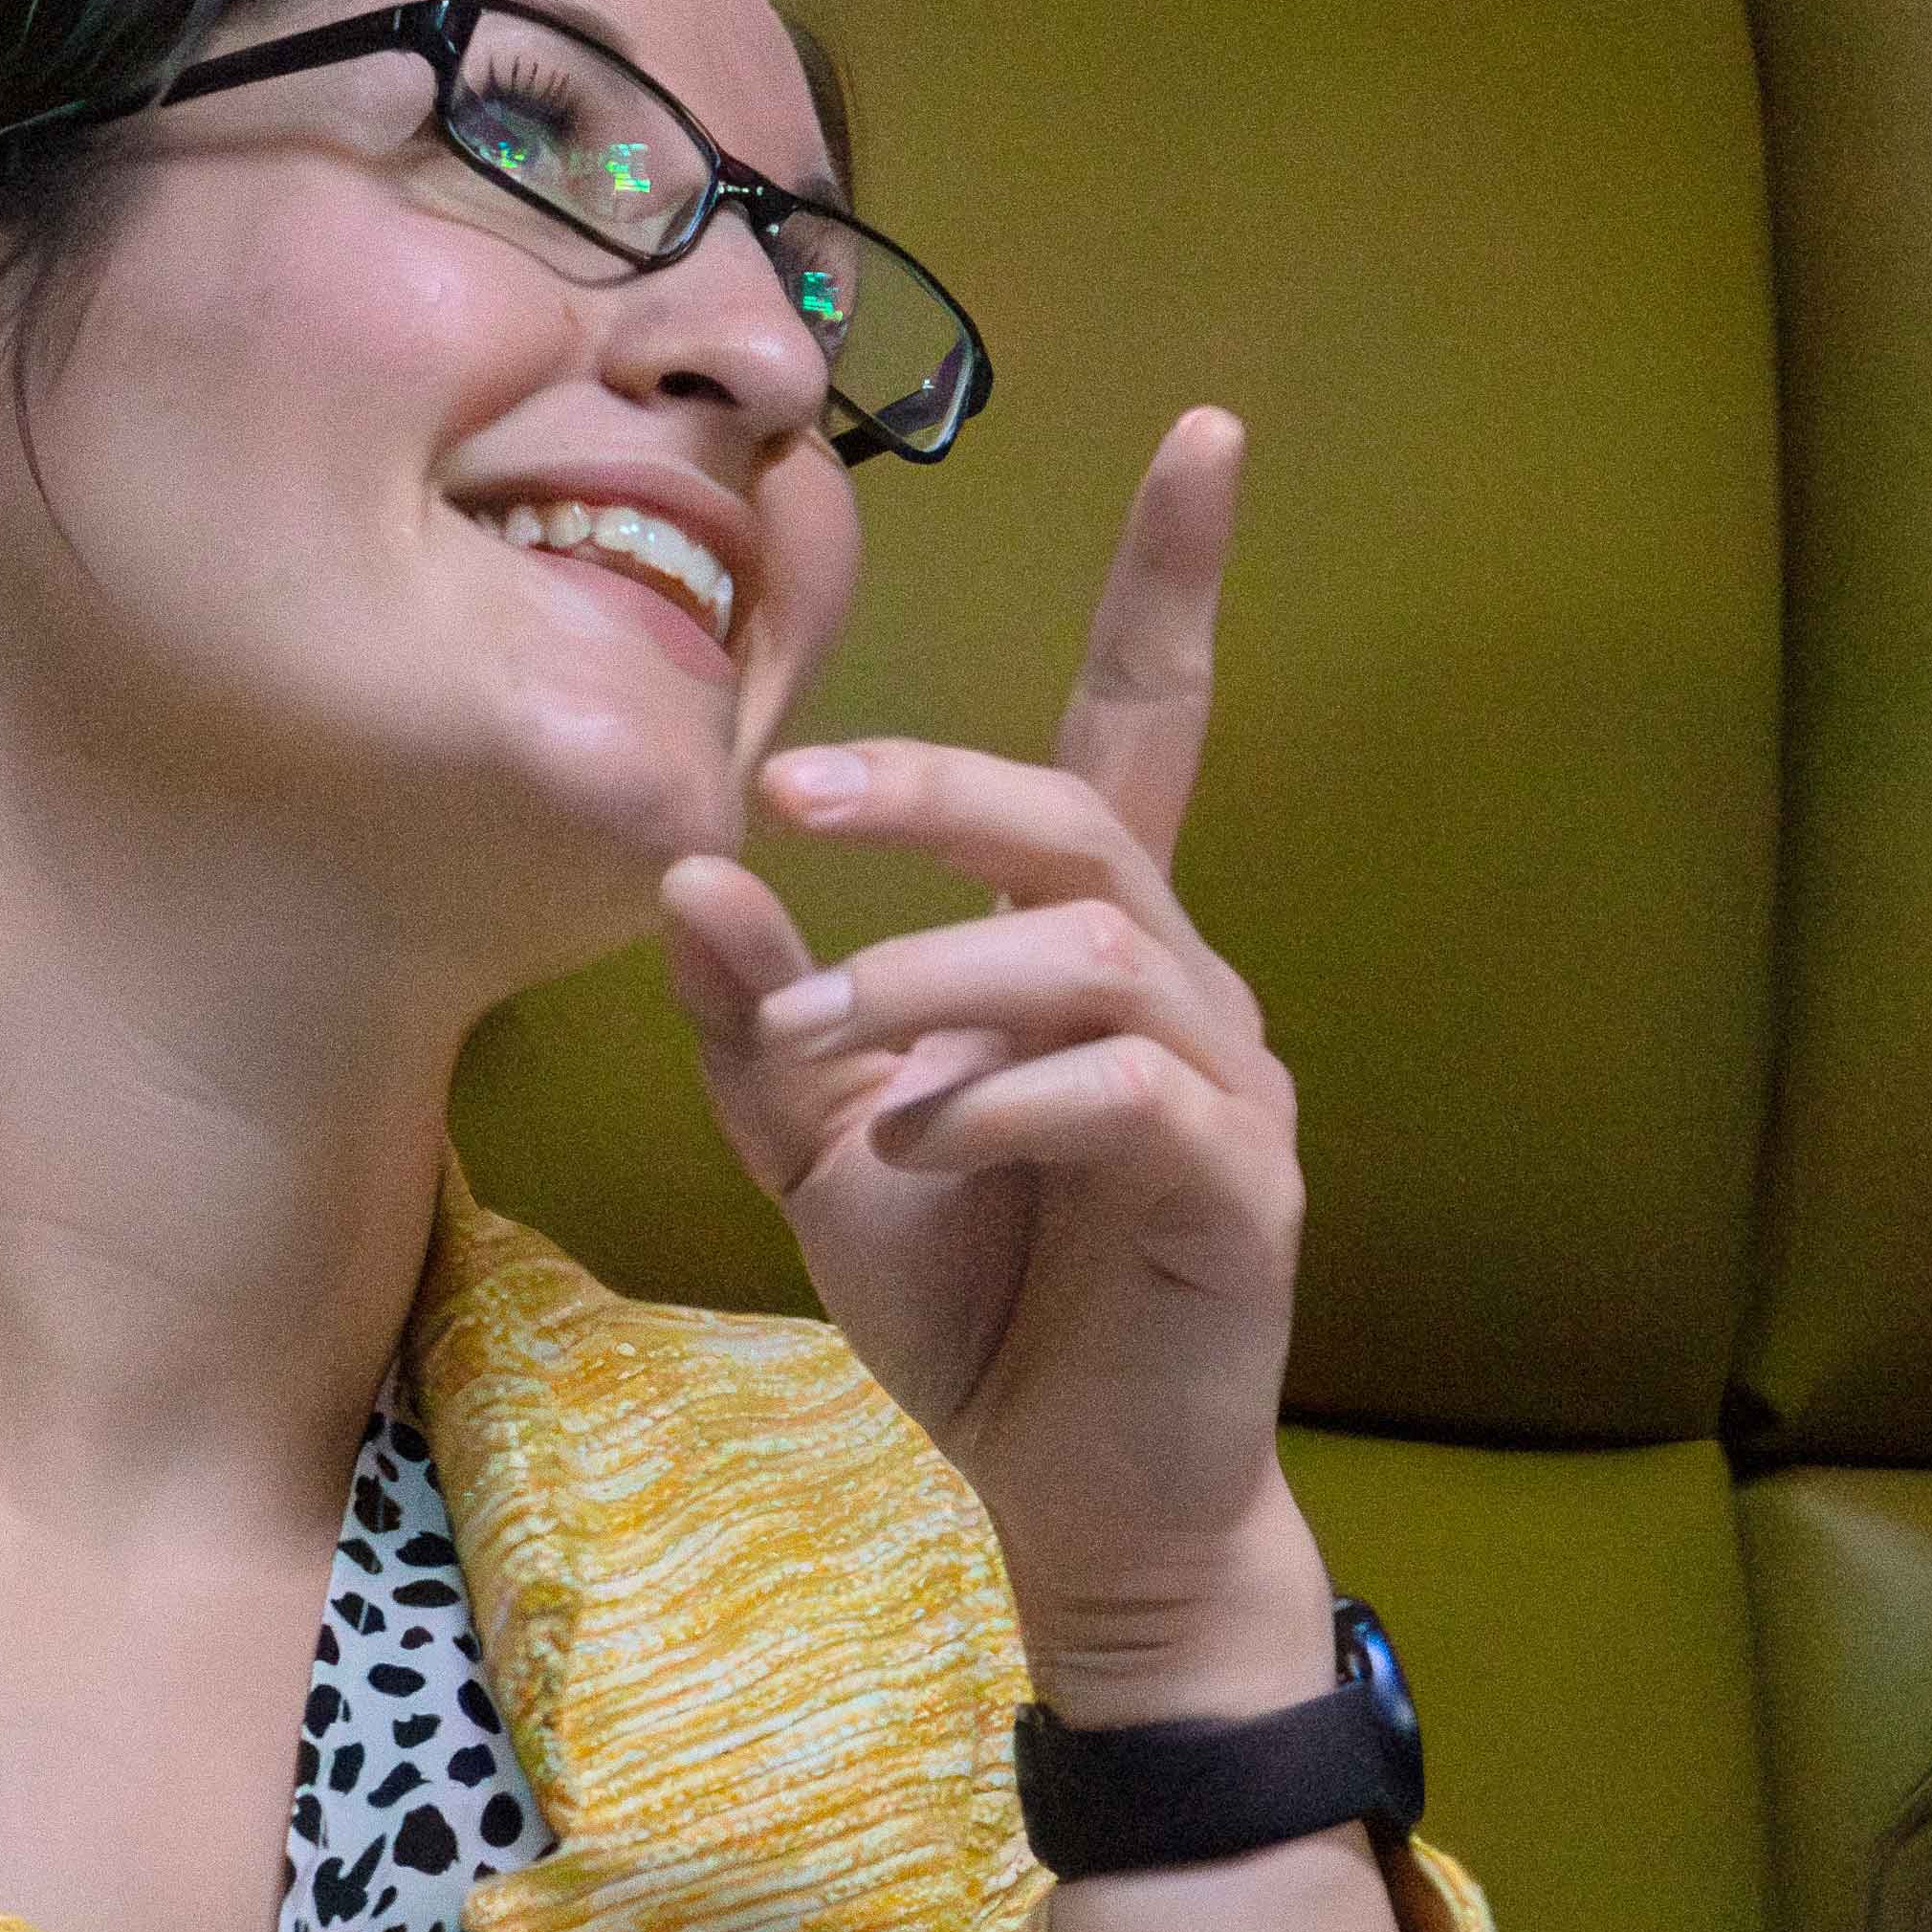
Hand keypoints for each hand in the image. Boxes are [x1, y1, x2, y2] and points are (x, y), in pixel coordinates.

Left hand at [661, 407, 1328, 1722]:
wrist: (1081, 1499)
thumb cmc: (976, 1307)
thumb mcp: (823, 1153)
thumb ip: (761, 1019)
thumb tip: (689, 872)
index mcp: (1094, 950)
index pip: (1147, 725)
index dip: (1174, 582)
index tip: (1207, 433)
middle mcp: (1184, 985)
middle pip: (1082, 816)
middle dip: (934, 790)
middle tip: (790, 802)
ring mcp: (1229, 1083)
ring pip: (1090, 951)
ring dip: (930, 982)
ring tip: (825, 1058)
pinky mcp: (1242, 1188)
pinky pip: (1125, 1093)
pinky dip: (998, 1104)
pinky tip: (912, 1153)